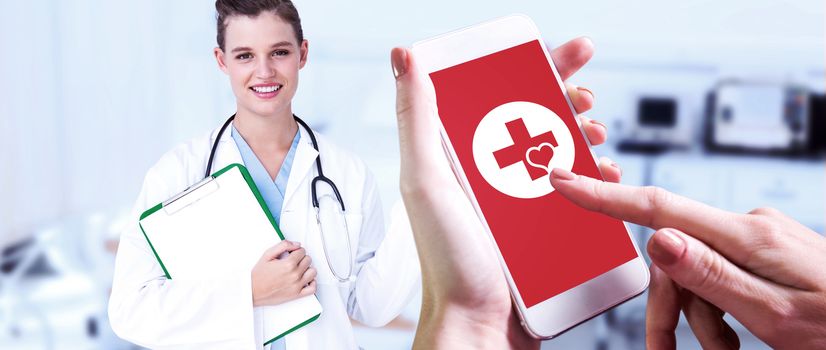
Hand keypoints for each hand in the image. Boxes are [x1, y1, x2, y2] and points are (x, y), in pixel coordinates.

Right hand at [251, 240, 316, 306]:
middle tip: (293, 261)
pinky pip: (312, 288)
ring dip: (307, 269)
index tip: (292, 254)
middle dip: (301, 258)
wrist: (252, 291)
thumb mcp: (267, 254)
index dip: (296, 251)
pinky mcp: (297, 295)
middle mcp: (294, 275)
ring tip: (299, 269)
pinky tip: (306, 279)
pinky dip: (312, 283)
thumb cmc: (258, 275)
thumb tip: (296, 244)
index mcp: (288, 264)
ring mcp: (297, 285)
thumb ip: (283, 245)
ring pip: (313, 272)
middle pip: (308, 260)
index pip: (302, 251)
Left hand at [392, 37, 618, 348]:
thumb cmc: (447, 263)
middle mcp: (487, 173)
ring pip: (558, 151)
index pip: (494, 93)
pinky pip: (574, 192)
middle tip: (584, 95)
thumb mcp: (427, 182)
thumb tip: (404, 56)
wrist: (479, 327)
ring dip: (582, 134)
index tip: (560, 54)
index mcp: (457, 155)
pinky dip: (593, 178)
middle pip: (532, 116)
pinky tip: (603, 176)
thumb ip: (417, 119)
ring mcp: (516, 200)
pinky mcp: (542, 227)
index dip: (530, 66)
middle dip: (565, 96)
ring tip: (595, 133)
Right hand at [550, 169, 825, 348]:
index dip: (603, 195)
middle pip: (673, 256)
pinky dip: (716, 310)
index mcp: (749, 236)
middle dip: (666, 307)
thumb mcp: (773, 315)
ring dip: (698, 318)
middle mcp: (749, 227)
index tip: (562, 179)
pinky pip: (718, 276)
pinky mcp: (761, 252)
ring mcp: (756, 238)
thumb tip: (657, 236)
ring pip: (694, 272)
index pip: (659, 207)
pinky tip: (737, 336)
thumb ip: (711, 274)